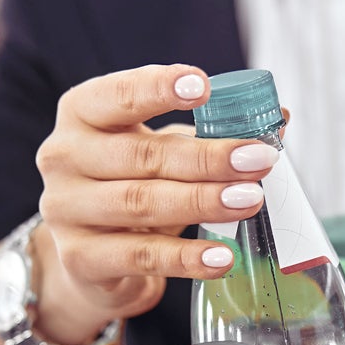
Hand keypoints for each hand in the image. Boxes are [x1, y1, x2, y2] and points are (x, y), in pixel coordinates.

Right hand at [32, 63, 284, 344]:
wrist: (92, 258)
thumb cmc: (133, 186)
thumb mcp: (164, 151)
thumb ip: (211, 132)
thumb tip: (279, 117)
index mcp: (82, 115)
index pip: (116, 94)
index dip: (158, 88)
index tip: (204, 86)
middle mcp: (64, 157)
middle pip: (140, 154)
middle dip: (206, 157)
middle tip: (258, 159)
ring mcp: (65, 210)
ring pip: (140, 203)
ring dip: (202, 202)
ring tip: (250, 201)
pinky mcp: (79, 259)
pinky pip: (140, 256)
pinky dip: (185, 257)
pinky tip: (222, 256)